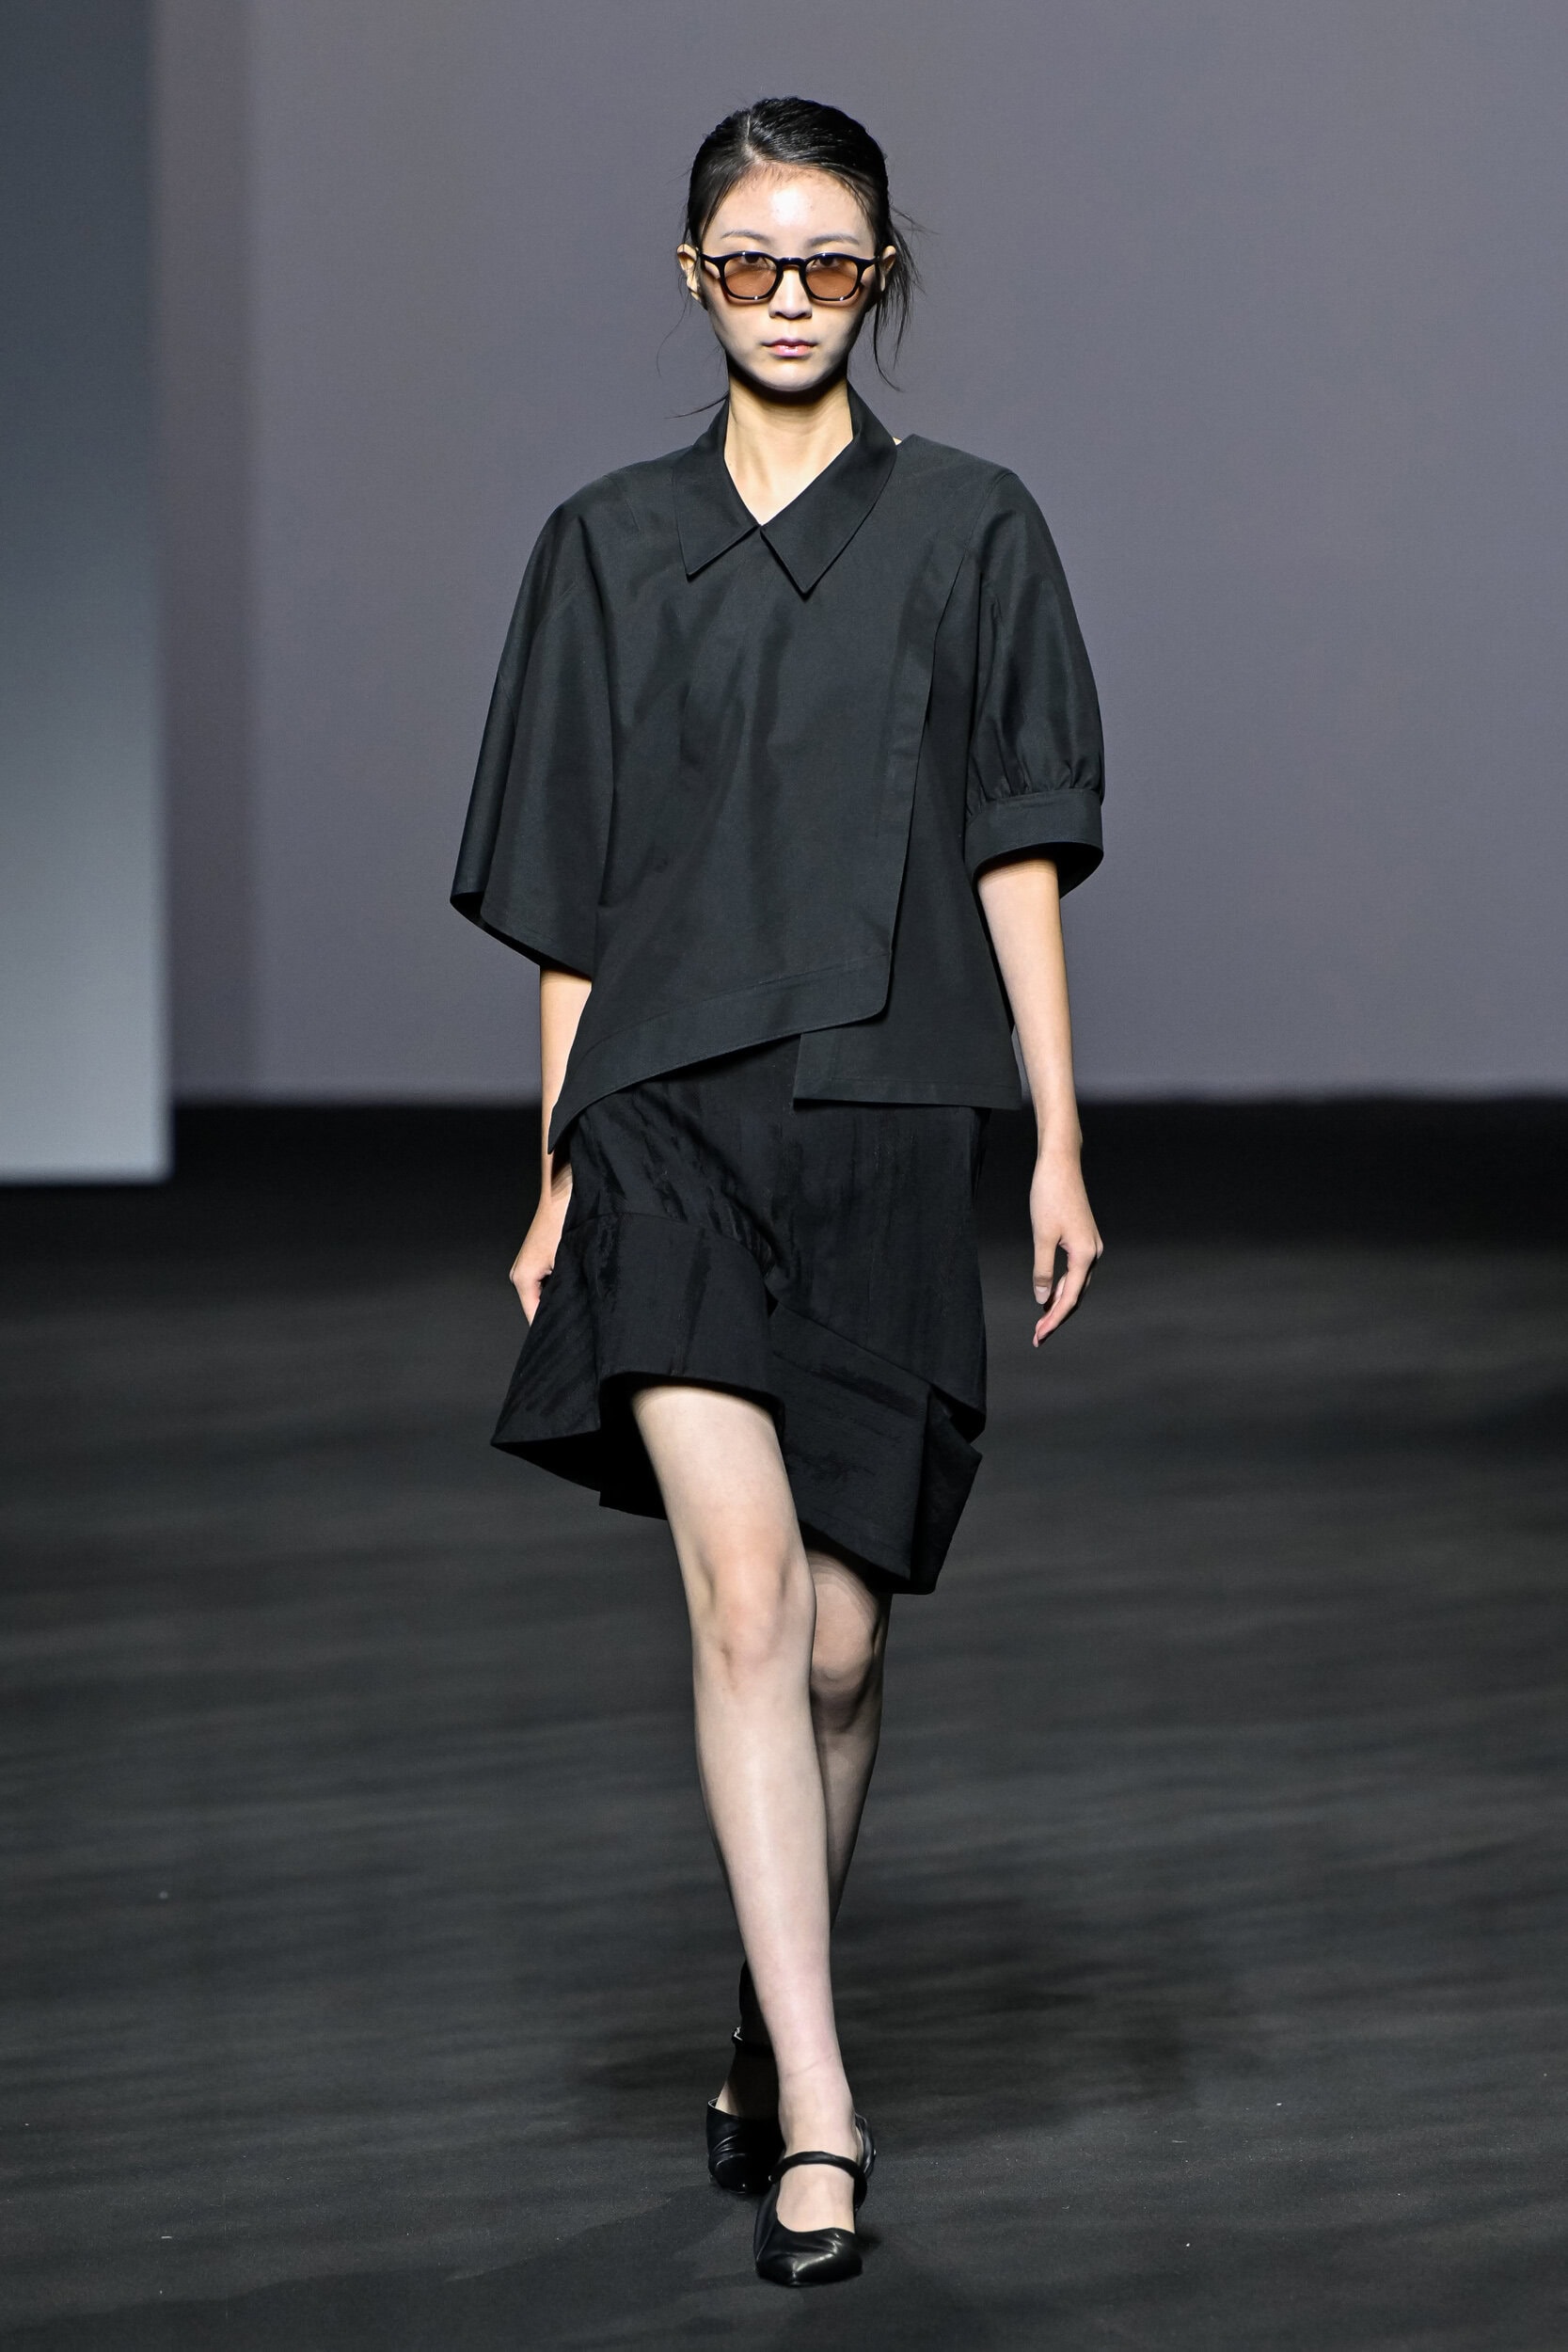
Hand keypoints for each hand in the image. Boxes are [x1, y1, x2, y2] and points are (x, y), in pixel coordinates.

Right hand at [510, 1174, 571, 1322]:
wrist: (565, 1191)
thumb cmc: (564, 1221)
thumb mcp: (568, 1262)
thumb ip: (564, 1293)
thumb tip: (570, 1315)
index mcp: (522, 1278)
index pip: (534, 1317)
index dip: (554, 1327)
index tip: (571, 1337)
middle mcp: (521, 1274)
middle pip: (539, 1307)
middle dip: (559, 1312)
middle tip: (581, 1319)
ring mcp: (529, 1266)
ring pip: (546, 1295)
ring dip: (562, 1297)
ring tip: (581, 1300)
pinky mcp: (539, 1259)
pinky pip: (549, 1282)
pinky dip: (562, 1285)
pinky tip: (578, 1282)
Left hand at [1029, 1147, 1101, 1345]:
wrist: (1060, 1165)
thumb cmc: (1049, 1196)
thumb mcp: (1041, 1236)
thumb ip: (1042, 1269)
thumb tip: (1042, 1298)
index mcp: (1085, 1255)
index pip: (1069, 1298)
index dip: (1054, 1319)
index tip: (1039, 1335)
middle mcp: (1094, 1253)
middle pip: (1076, 1295)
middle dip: (1057, 1316)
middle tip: (1038, 1335)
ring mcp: (1091, 1245)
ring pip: (1077, 1284)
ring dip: (1060, 1302)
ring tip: (1041, 1320)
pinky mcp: (1084, 1239)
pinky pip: (1075, 1271)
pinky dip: (1062, 1285)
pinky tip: (1050, 1293)